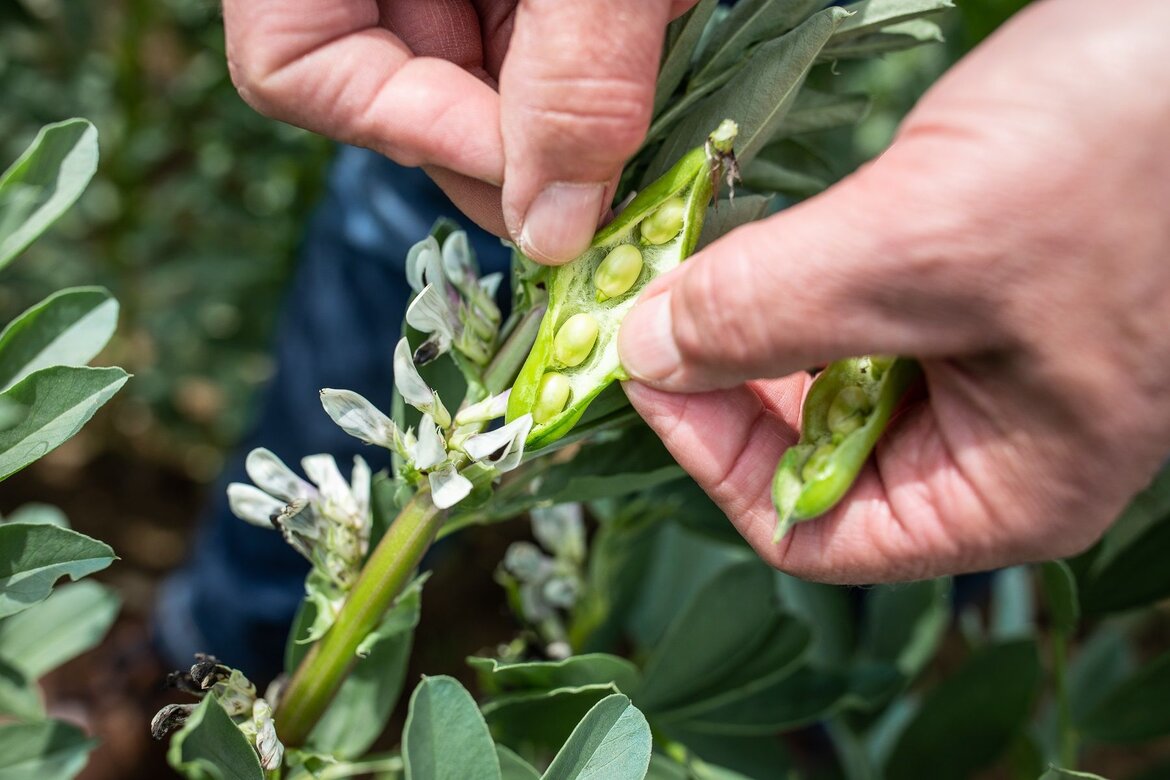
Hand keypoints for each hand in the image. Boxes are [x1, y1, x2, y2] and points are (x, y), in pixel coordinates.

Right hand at [223, 0, 693, 262]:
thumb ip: (572, 81)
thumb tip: (554, 237)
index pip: (296, 68)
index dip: (414, 131)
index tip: (532, 171)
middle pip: (397, 86)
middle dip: (512, 135)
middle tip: (606, 162)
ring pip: (476, 71)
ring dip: (566, 95)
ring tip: (642, 42)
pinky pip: (528, 40)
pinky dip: (593, 54)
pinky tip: (646, 26)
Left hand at [618, 0, 1169, 583]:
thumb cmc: (1130, 150)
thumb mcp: (923, 245)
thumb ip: (771, 312)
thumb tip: (648, 352)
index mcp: (1005, 490)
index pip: (813, 530)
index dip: (713, 460)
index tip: (644, 372)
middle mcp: (994, 443)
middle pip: (810, 450)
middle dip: (724, 379)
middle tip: (653, 304)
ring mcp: (990, 362)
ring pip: (825, 373)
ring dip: (754, 317)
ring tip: (702, 258)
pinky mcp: (978, 284)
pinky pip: (858, 304)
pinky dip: (798, 271)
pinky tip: (766, 230)